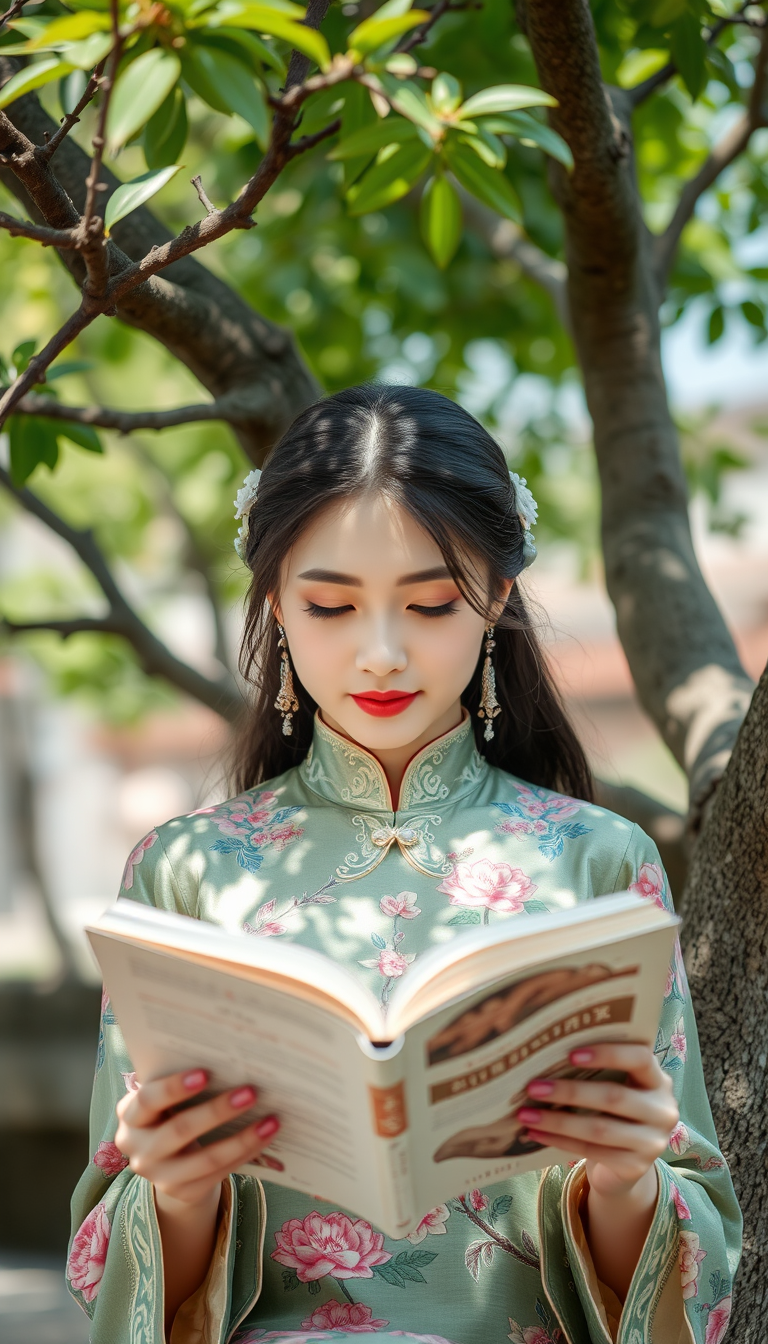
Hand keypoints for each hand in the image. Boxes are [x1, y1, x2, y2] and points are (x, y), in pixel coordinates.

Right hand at [115, 1068, 279, 1209]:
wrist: (170, 1160)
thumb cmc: (173, 1112)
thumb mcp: (168, 1099)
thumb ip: (185, 1083)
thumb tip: (231, 1061)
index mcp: (130, 1115)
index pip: (148, 1100)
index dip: (174, 1087)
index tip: (206, 1073)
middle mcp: (138, 1148)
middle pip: (179, 1130)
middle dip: (217, 1111)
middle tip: (251, 1092)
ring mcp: (158, 1175)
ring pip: (204, 1159)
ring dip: (241, 1139)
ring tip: (271, 1121)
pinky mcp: (182, 1192)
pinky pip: (218, 1173)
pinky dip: (245, 1153)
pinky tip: (266, 1138)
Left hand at [515, 1043, 678, 1198]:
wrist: (625, 1164)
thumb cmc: (612, 1112)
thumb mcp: (615, 1087)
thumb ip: (597, 1071)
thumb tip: (546, 1055)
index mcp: (658, 1081)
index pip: (641, 1058)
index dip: (608, 1054)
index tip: (571, 1054)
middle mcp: (663, 1111)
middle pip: (614, 1097)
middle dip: (569, 1091)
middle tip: (533, 1087)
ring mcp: (653, 1142)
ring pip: (599, 1128)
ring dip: (557, 1121)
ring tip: (525, 1115)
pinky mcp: (636, 1167)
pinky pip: (592, 1151)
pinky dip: (559, 1141)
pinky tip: (536, 1134)